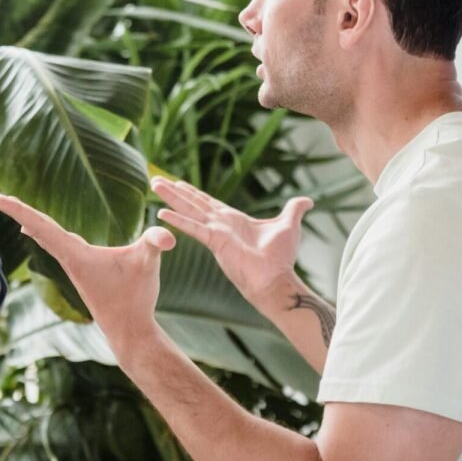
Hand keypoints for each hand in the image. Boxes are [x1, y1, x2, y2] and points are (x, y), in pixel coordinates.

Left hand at [0, 193, 175, 349]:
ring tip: (15, 211)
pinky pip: (58, 246)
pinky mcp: (82, 272)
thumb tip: (168, 235)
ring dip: (32, 222)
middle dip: (17, 211)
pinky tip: (45, 234)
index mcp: (75, 253)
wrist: (129, 331)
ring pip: (47, 238)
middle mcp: (69, 258)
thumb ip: (155, 243)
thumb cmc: (135, 297)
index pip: (41, 224)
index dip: (17, 208)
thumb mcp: (148, 263)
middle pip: (38, 228)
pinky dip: (47, 234)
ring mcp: (74, 267)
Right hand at [150, 176, 312, 308]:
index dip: (193, 192)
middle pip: (193, 203)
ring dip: (172, 198)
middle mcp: (220, 225)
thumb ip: (294, 210)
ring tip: (154, 185)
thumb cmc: (281, 257)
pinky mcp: (215, 242)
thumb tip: (307, 201)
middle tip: (156, 181)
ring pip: (189, 210)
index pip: (208, 202)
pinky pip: (194, 228)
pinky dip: (178, 220)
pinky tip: (162, 213)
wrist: (276, 279)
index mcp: (233, 220)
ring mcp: (216, 233)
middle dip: (175, 192)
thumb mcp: (289, 225)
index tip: (177, 182)